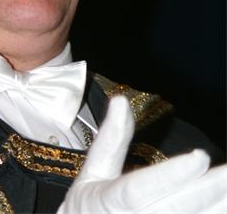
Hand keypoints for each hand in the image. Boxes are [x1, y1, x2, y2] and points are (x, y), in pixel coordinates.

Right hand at [57, 96, 226, 212]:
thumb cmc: (90, 211)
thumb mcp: (92, 173)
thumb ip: (110, 139)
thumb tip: (121, 100)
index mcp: (106, 203)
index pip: (140, 188)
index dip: (171, 175)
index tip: (200, 156)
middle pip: (177, 208)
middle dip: (210, 189)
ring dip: (218, 207)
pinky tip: (224, 203)